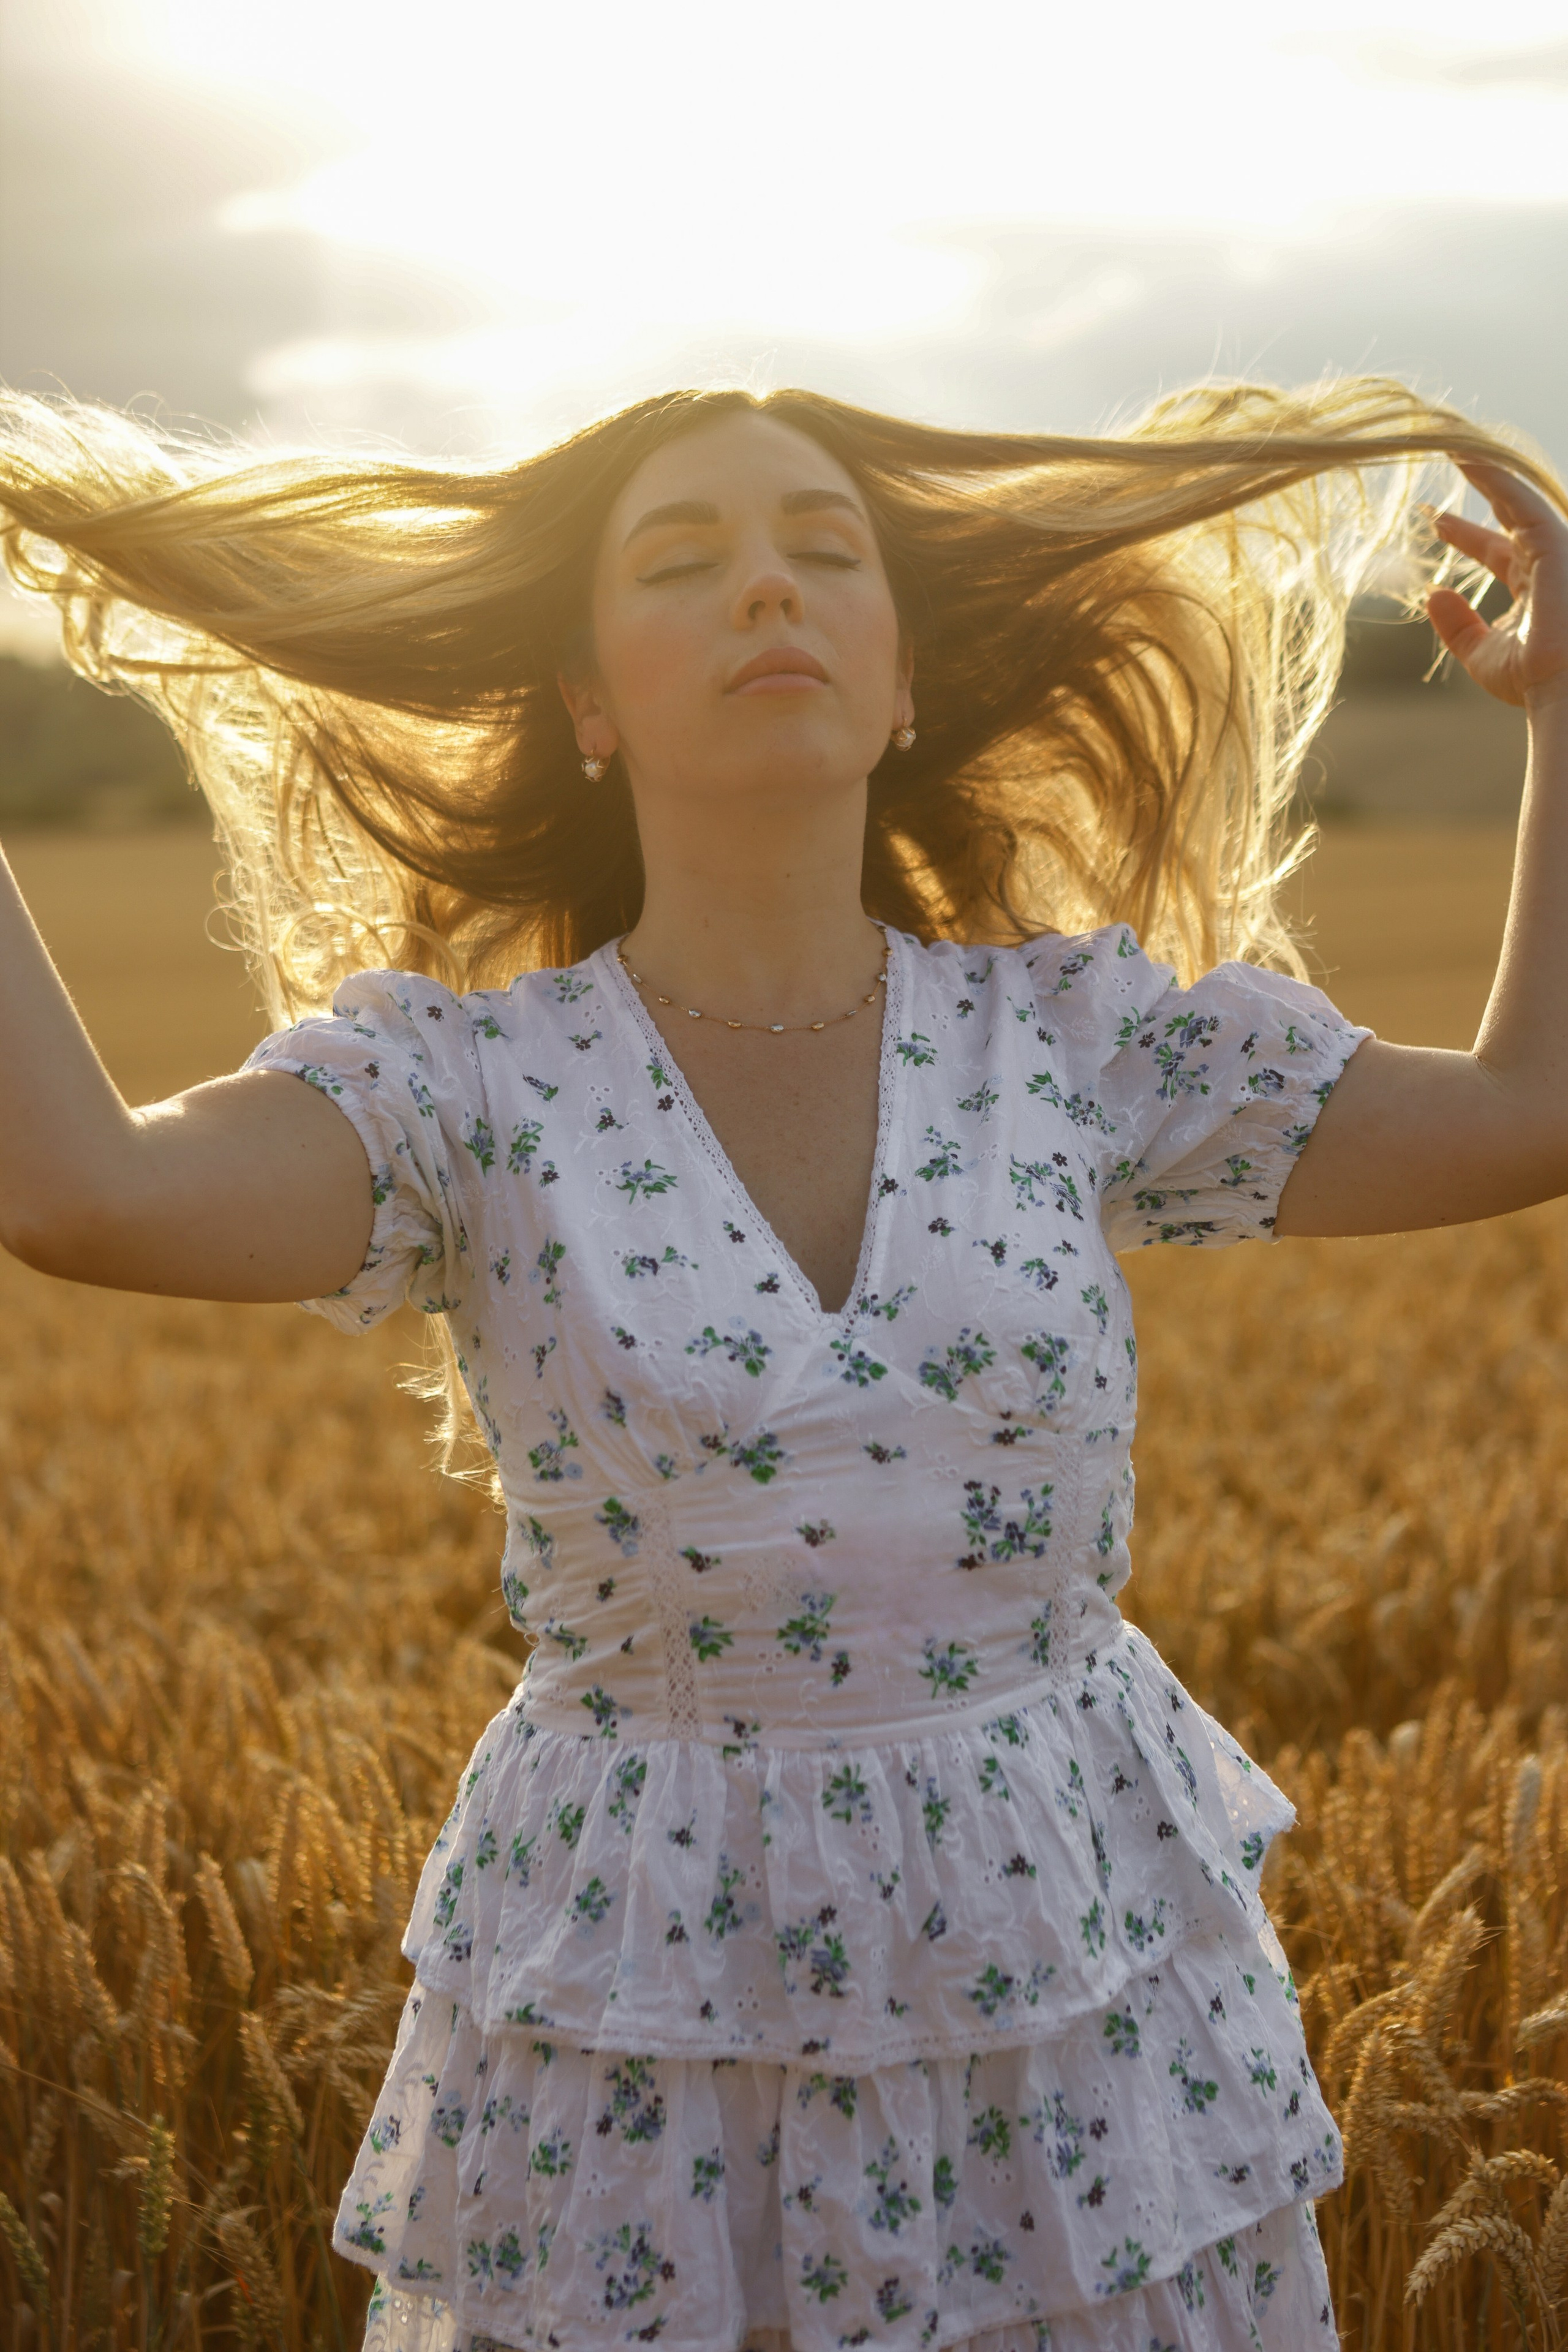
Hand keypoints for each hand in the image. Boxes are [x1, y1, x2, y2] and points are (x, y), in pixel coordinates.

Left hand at [1426, 456, 1567, 715]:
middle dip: (1477, 492)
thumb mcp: (1481, 654)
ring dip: (1486, 472)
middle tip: (1443, 467)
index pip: (1495, 549)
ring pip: (1516, 499)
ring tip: (1455, 445)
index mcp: (1532, 589)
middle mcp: (1546, 563)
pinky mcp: (1555, 542)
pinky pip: (1522, 500)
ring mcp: (1554, 550)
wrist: (1564, 687)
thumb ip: (1457, 625)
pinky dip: (1497, 479)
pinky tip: (1470, 458)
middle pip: (1506, 517)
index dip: (1464, 533)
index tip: (1434, 521)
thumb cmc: (1532, 679)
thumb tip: (1432, 593)